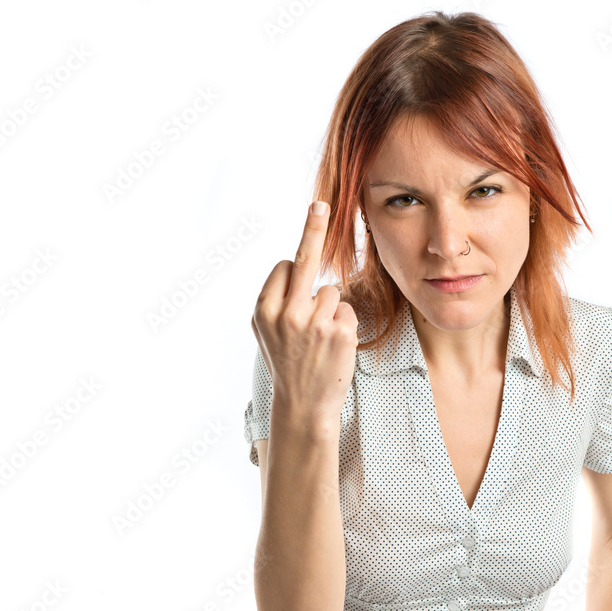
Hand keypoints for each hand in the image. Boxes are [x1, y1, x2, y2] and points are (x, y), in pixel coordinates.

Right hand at [251, 201, 357, 419]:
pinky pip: (347, 309)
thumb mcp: (267, 332)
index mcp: (264, 309)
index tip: (297, 252)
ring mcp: (315, 323)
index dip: (292, 275)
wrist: (303, 406)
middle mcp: (287, 313)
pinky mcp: (340, 333)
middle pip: (304, 259)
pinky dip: (344, 324)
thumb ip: (275, 300)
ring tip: (321, 339)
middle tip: (320, 204)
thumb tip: (289, 262)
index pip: (284, 267)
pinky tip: (333, 346)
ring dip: (330, 309)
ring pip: (332, 290)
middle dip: (313, 228)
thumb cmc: (287, 365)